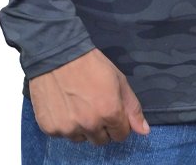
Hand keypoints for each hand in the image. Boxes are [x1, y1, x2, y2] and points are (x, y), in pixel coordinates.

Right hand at [27, 47, 150, 145]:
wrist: (58, 54)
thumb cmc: (91, 64)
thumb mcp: (118, 79)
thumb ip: (132, 107)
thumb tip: (144, 131)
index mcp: (109, 112)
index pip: (121, 135)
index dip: (118, 123)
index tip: (111, 110)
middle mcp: (90, 125)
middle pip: (101, 140)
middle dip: (101, 127)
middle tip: (93, 106)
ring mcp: (68, 128)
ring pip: (81, 138)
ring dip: (82, 127)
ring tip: (77, 104)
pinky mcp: (51, 128)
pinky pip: (62, 134)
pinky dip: (64, 124)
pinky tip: (63, 105)